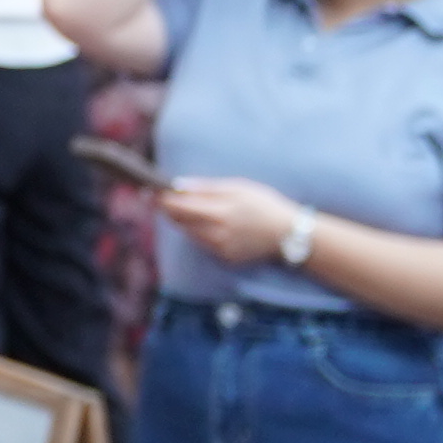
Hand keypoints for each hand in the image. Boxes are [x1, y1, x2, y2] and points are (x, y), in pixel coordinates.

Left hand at [155, 175, 318, 270]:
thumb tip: (177, 185)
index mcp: (220, 212)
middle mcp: (217, 233)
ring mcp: (220, 248)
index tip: (153, 190)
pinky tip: (204, 223)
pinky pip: (202, 243)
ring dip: (182, 221)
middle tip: (161, 197)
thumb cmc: (264, 204)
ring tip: (184, 208)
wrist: (288, 234)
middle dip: (168, 209)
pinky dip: (197, 232)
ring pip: (188, 233)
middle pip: (179, 221)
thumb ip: (205, 188)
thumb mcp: (237, 187)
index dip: (163, 198)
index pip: (179, 206)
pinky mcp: (225, 258)